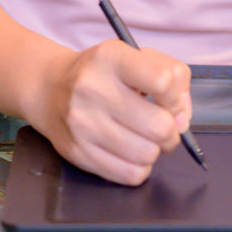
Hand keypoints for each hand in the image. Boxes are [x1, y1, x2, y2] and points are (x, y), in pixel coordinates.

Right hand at [32, 39, 191, 184]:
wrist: (49, 88)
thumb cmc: (102, 73)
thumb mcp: (135, 56)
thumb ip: (172, 76)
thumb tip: (182, 118)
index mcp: (111, 58)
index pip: (163, 81)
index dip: (177, 98)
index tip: (171, 102)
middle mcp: (93, 89)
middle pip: (159, 126)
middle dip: (171, 132)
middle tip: (162, 127)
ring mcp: (83, 123)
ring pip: (148, 155)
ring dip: (154, 150)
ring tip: (142, 137)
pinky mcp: (78, 152)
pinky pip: (130, 175)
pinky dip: (139, 167)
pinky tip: (129, 151)